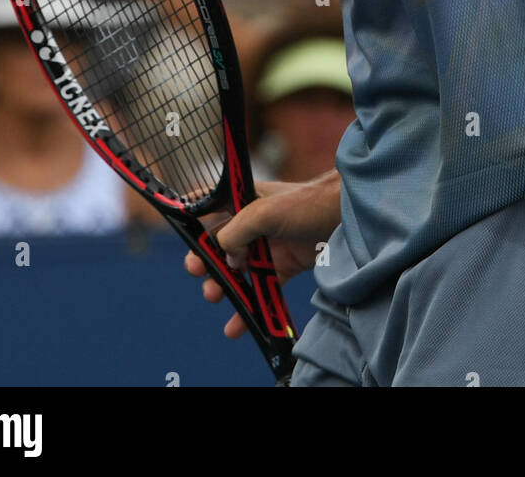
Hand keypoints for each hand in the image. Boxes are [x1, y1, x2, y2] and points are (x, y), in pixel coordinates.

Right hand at [185, 172, 340, 339]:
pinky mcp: (283, 266)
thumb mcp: (265, 212)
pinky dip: (249, 306)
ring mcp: (268, 245)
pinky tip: (235, 324)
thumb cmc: (308, 203)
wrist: (348, 219)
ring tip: (215, 297)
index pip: (212, 200)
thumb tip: (223, 252)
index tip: (177, 224)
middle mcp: (253, 221)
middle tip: (196, 272)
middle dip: (205, 259)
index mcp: (244, 199)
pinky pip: (260, 288)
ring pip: (238, 269)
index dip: (193, 210)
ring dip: (224, 285)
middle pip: (219, 243)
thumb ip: (237, 230)